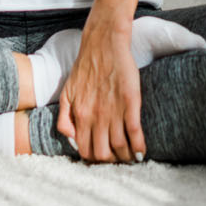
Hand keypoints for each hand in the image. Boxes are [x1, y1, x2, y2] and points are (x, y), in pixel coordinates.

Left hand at [55, 16, 144, 163]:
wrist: (103, 43)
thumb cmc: (85, 67)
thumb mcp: (66, 93)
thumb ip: (64, 118)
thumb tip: (72, 140)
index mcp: (80, 116)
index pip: (86, 151)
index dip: (95, 160)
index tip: (104, 159)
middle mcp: (96, 117)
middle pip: (103, 154)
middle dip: (112, 162)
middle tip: (119, 160)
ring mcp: (114, 110)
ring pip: (120, 146)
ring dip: (126, 157)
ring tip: (131, 158)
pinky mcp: (130, 102)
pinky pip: (134, 131)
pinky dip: (139, 146)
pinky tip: (142, 151)